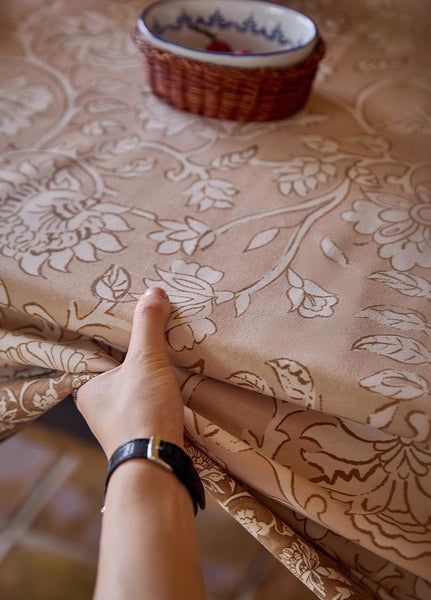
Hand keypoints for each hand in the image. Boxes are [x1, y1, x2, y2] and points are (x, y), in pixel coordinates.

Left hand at [76, 287, 183, 457]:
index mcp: (88, 387)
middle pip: (122, 371)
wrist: (158, 465)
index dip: (120, 337)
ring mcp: (119, 423)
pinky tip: (175, 388)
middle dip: (141, 359)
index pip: (101, 352)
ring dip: (153, 379)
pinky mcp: (141, 435)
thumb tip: (154, 291)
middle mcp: (99, 407)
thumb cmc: (142, 412)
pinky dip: (161, 395)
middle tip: (161, 336)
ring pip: (137, 390)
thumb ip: (148, 324)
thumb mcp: (146, 360)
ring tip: (172, 358)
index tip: (138, 322)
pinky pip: (150, 405)